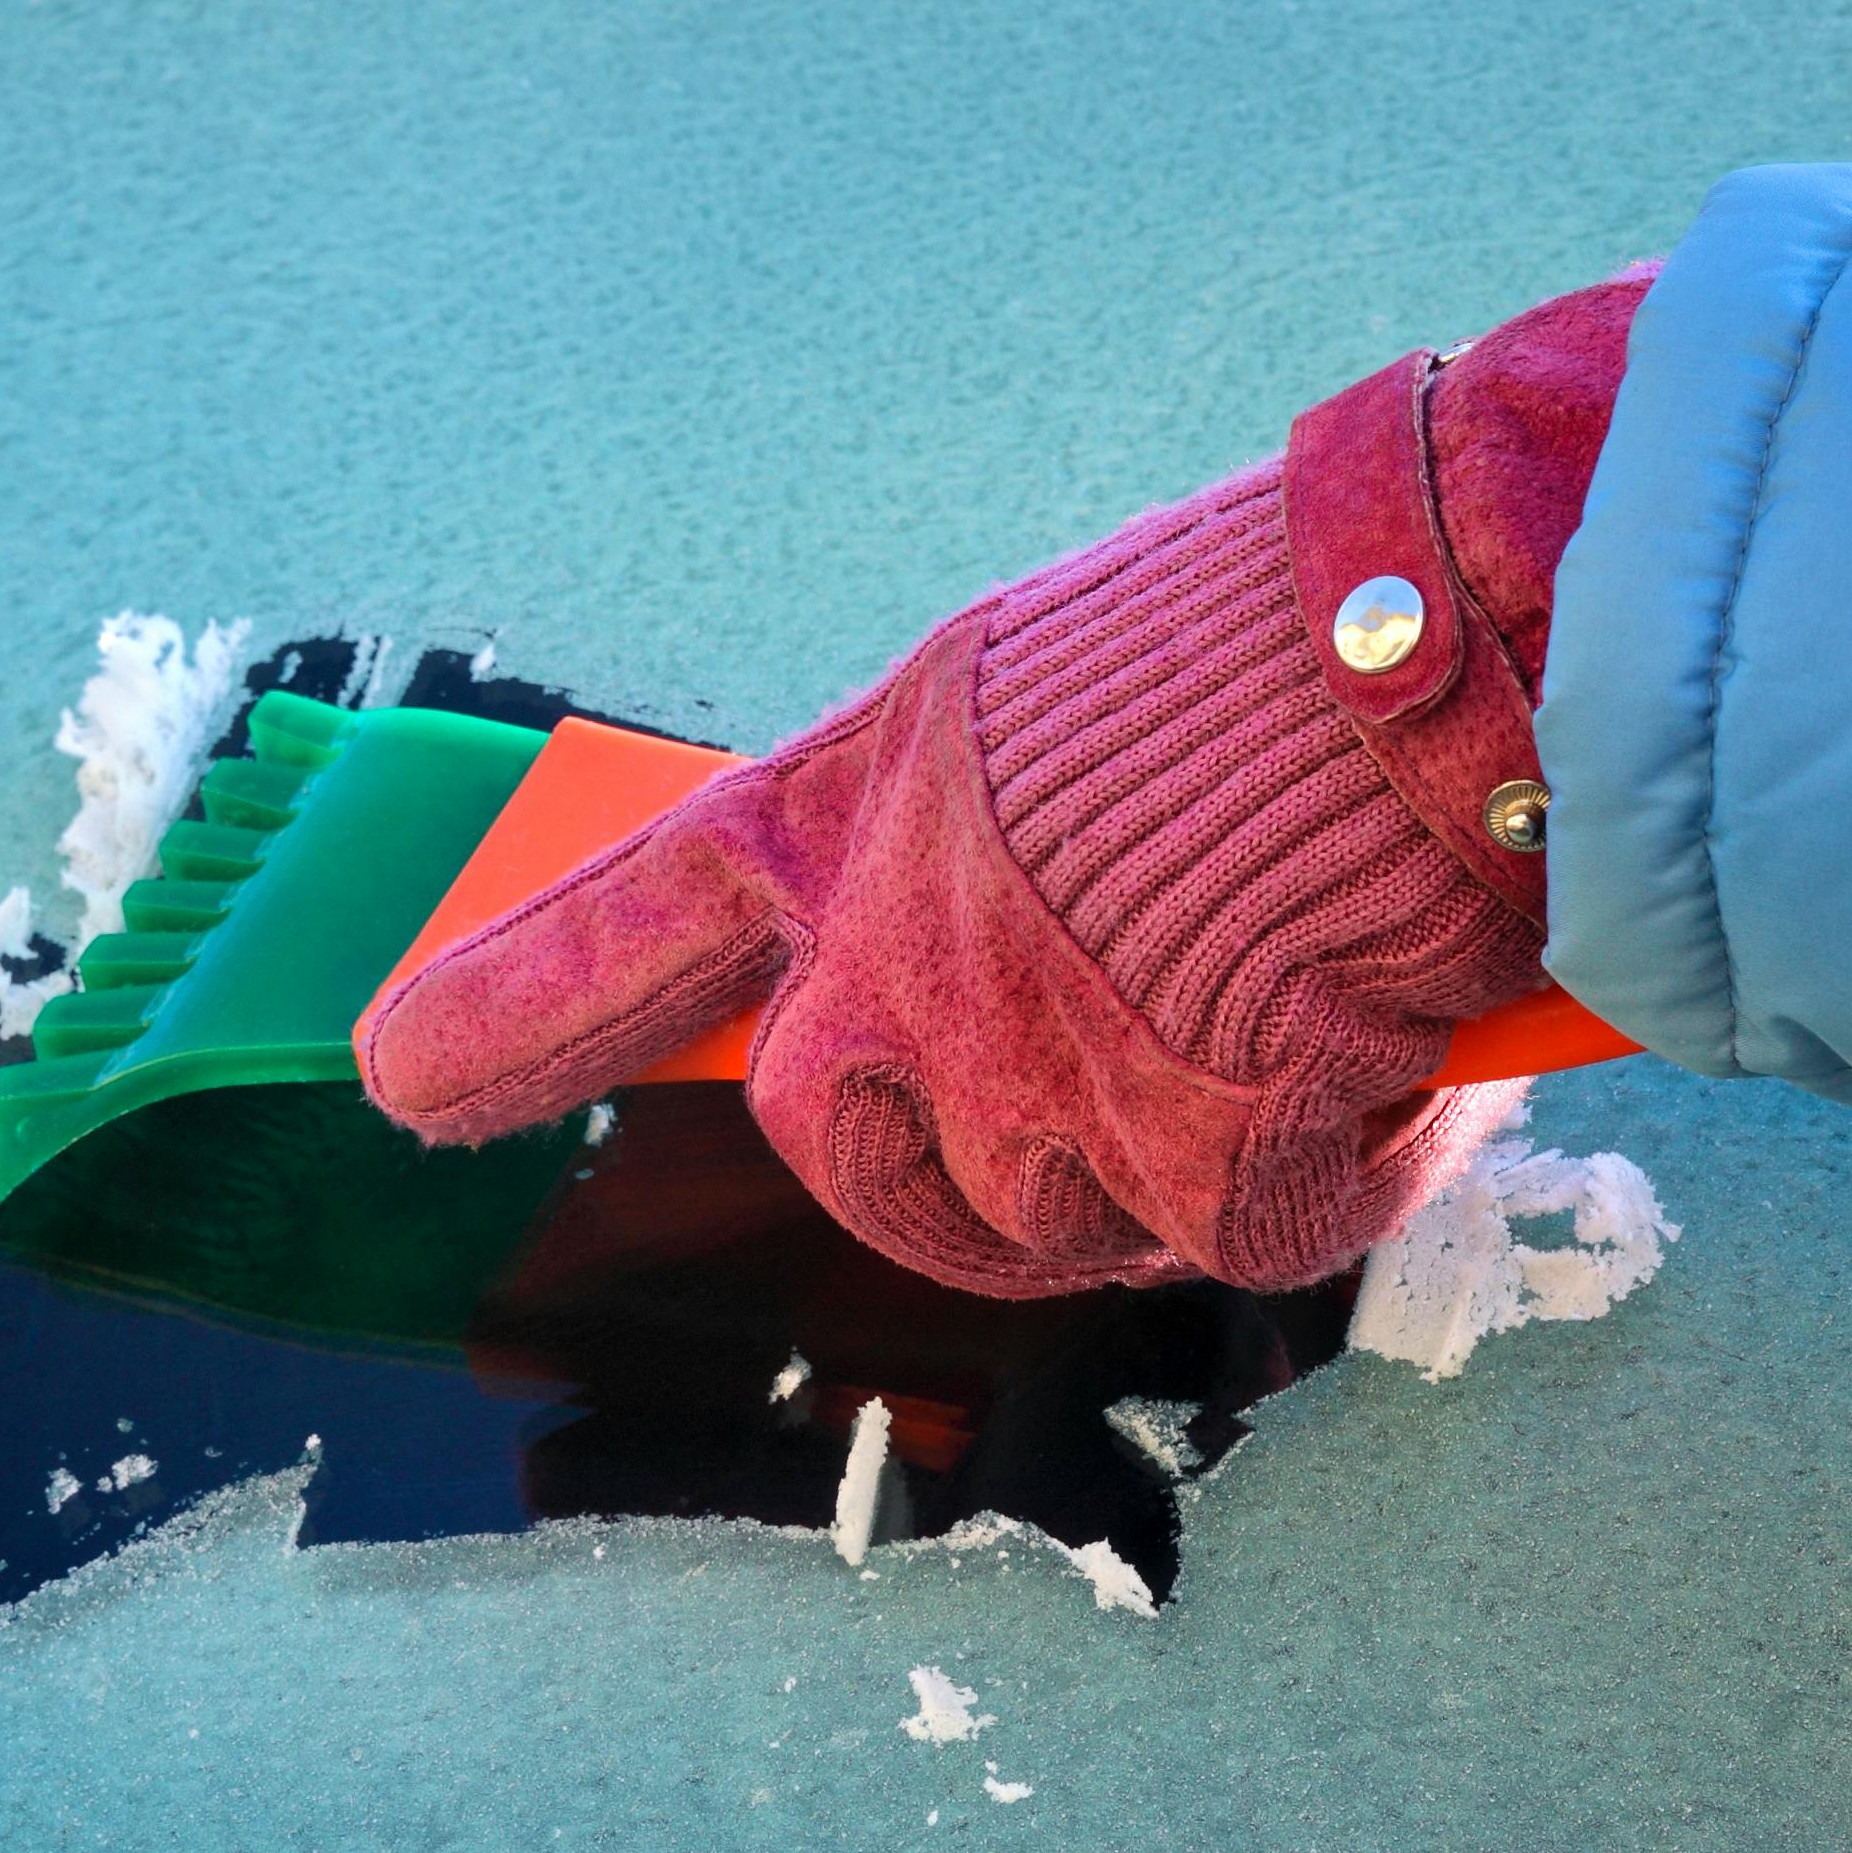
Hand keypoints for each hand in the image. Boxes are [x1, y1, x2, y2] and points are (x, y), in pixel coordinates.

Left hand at [357, 268, 1653, 1295]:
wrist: (1449, 625)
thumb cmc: (1281, 620)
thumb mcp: (1058, 686)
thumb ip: (989, 837)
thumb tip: (1048, 953)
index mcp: (865, 804)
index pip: (639, 922)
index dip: (516, 1012)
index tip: (403, 1072)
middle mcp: (903, 948)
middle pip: (852, 1157)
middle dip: (962, 1186)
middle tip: (1118, 1125)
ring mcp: (1030, 1063)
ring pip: (1059, 1219)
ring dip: (1185, 1168)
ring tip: (1313, 1027)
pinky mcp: (1189, 1146)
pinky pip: (1255, 1233)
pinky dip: (1345, 1174)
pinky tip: (1405, 1063)